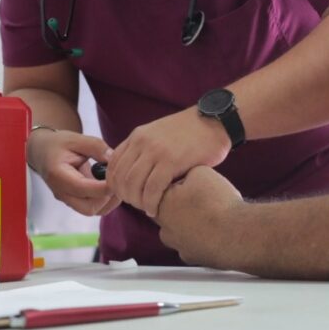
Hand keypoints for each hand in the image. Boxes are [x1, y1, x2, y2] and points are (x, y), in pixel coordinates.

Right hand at [29, 128, 118, 216]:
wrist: (43, 152)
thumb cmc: (58, 145)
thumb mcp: (76, 139)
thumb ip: (95, 146)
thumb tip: (113, 158)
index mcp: (58, 175)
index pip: (82, 188)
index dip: (103, 186)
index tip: (118, 177)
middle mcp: (61, 192)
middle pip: (88, 208)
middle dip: (107, 197)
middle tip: (116, 180)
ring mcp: (67, 199)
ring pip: (92, 211)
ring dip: (108, 200)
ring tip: (115, 181)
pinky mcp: (74, 201)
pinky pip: (93, 208)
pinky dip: (105, 201)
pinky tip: (109, 185)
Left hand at [106, 108, 230, 217]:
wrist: (216, 121)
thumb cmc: (192, 133)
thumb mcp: (160, 135)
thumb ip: (144, 149)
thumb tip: (133, 171)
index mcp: (137, 136)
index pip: (112, 165)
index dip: (115, 186)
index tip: (126, 196)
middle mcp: (142, 142)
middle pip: (120, 177)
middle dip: (125, 197)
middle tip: (137, 205)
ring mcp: (156, 151)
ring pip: (133, 185)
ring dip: (137, 202)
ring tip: (147, 208)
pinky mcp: (171, 161)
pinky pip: (152, 188)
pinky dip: (150, 203)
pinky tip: (155, 209)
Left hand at [155, 166, 245, 268]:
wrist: (238, 234)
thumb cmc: (218, 205)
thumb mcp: (201, 172)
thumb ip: (187, 172)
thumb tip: (185, 173)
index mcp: (162, 205)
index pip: (162, 190)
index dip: (180, 184)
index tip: (193, 183)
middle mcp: (165, 229)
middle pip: (170, 211)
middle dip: (183, 204)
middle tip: (204, 198)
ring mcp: (179, 247)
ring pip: (180, 231)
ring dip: (191, 223)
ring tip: (212, 215)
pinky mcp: (194, 259)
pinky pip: (194, 245)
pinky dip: (202, 238)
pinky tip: (216, 231)